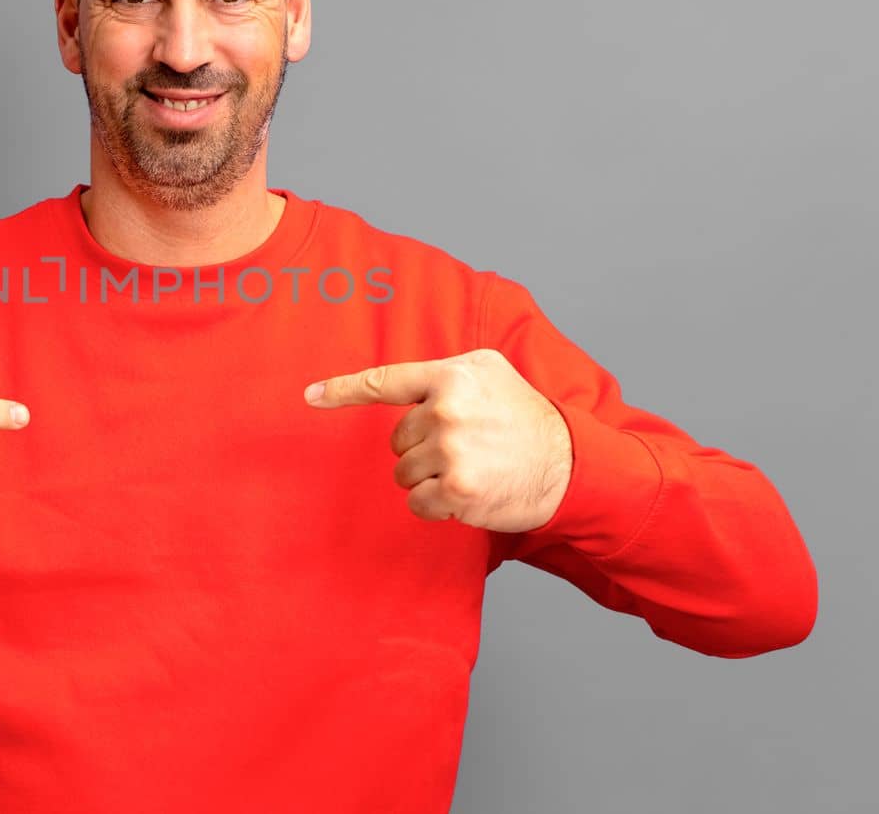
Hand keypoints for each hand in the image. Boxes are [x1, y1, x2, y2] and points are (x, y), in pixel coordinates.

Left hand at [304, 350, 572, 533]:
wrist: (568, 463)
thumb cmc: (525, 417)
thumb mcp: (489, 372)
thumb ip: (443, 373)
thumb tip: (399, 386)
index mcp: (451, 377)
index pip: (385, 381)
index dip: (342, 389)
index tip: (310, 396)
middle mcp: (446, 410)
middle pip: (397, 439)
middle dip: (423, 448)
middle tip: (464, 446)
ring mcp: (451, 451)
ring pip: (404, 473)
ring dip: (430, 477)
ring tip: (471, 467)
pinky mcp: (456, 490)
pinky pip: (418, 503)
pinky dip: (437, 505)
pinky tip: (468, 492)